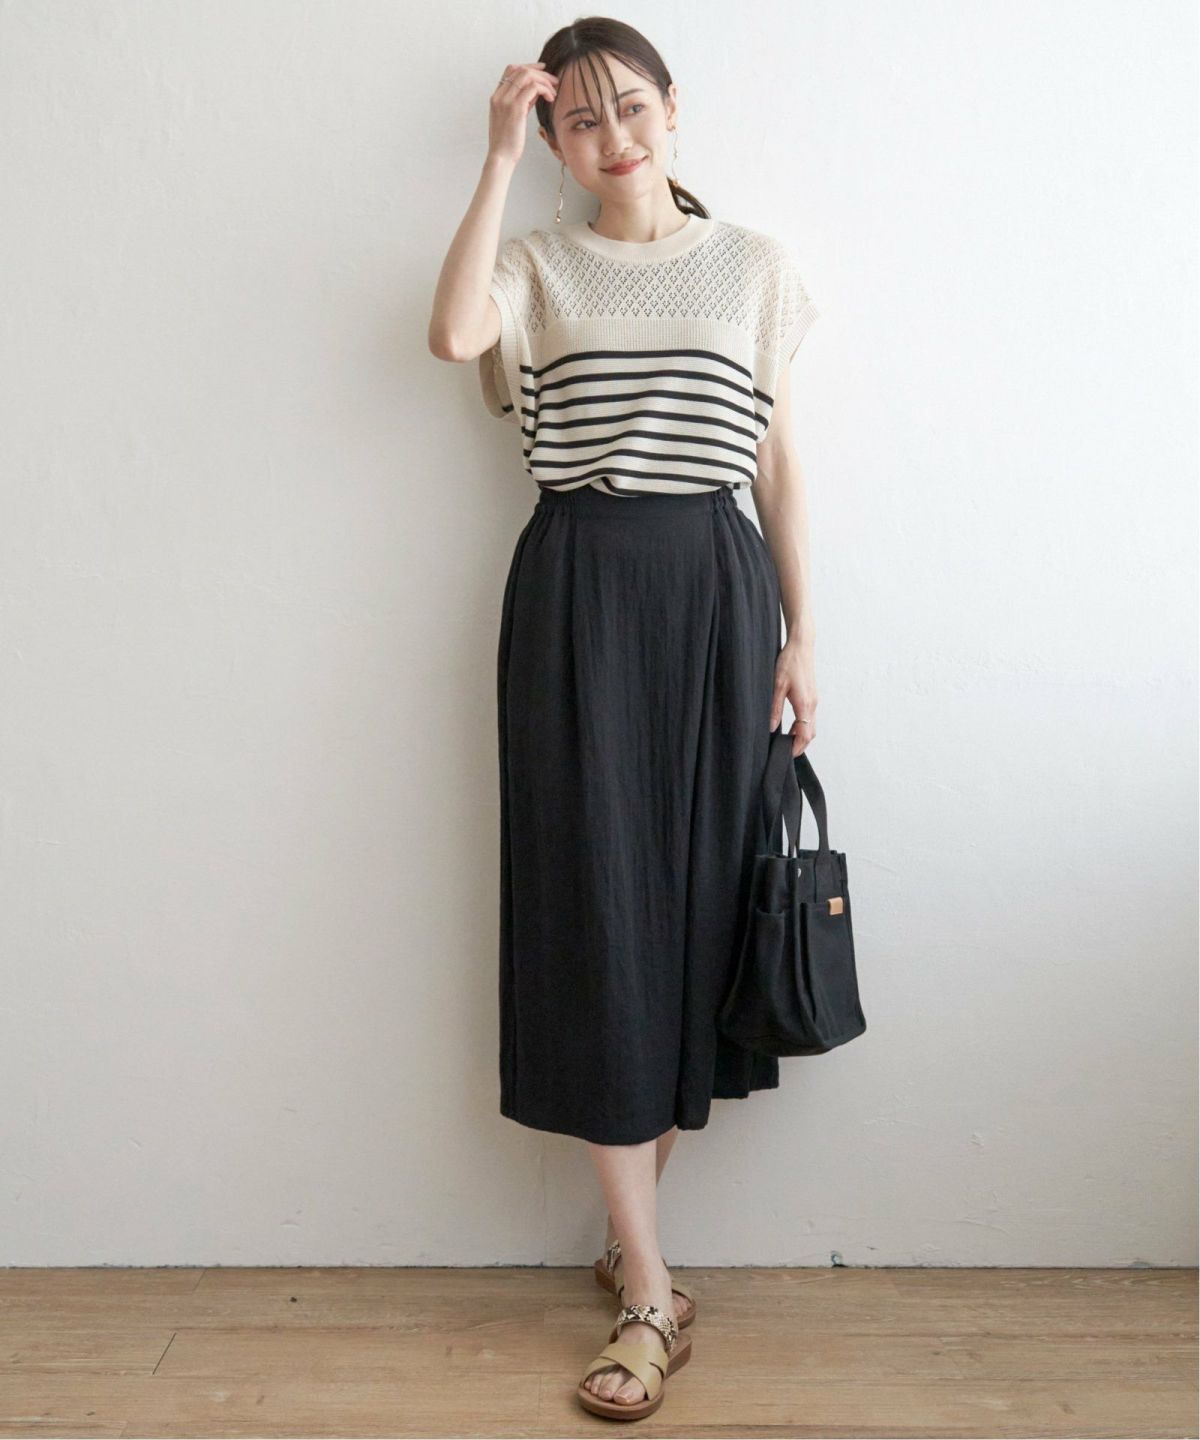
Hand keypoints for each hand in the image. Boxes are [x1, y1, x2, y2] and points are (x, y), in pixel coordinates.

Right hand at [488, 62, 557, 166]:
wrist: (501, 157)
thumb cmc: (508, 142)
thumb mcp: (514, 118)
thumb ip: (522, 102)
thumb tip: (536, 91)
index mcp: (497, 96)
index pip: (511, 69)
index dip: (529, 66)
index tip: (543, 69)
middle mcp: (499, 95)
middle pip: (521, 69)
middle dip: (541, 73)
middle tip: (554, 81)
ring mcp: (506, 100)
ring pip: (527, 75)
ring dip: (544, 81)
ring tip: (554, 92)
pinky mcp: (516, 108)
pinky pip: (533, 88)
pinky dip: (545, 89)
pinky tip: (551, 98)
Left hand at [769, 640, 817, 754]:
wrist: (801, 646)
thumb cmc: (789, 662)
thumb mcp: (777, 686)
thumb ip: (774, 709)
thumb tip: (772, 728)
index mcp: (805, 704)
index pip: (805, 735)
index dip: (796, 748)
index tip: (786, 755)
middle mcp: (812, 704)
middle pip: (810, 733)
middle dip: (800, 745)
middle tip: (785, 752)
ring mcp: (814, 700)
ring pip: (811, 726)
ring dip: (801, 735)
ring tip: (786, 740)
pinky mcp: (812, 695)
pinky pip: (810, 717)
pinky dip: (802, 726)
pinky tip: (791, 726)